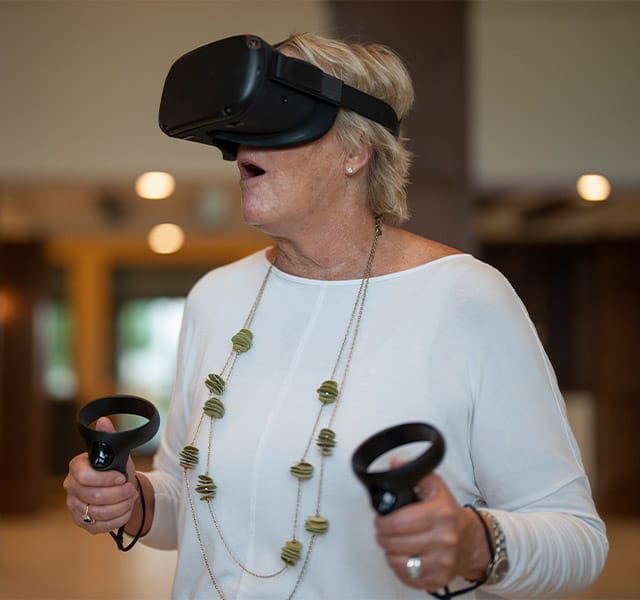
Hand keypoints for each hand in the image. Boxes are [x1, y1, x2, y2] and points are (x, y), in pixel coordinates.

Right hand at [63, 417, 137, 534]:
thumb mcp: (116, 451)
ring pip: (99, 513)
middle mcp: (71, 488)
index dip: (105, 479)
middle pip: (94, 497)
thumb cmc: (116, 468)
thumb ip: (108, 436)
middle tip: (131, 488)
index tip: (122, 477)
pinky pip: (100, 526)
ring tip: (131, 497)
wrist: (120, 487)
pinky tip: (126, 509)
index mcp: (77, 468)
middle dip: (119, 494)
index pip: (85, 477)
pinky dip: (119, 518)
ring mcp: (75, 507)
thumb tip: (103, 421)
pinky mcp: (82, 522)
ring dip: (122, 506)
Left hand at [374, 472, 489, 590]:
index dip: (383, 521)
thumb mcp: (435, 486)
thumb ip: (414, 473)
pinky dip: (400, 568)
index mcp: (440, 514)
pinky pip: (408, 578)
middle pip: (395, 543)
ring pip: (398, 562)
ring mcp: (442, 562)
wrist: (473, 540)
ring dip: (390, 552)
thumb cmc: (450, 514)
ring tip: (393, 543)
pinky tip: (403, 557)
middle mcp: (443, 539)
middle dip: (383, 536)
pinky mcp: (439, 579)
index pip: (398, 522)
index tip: (380, 519)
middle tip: (384, 530)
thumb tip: (395, 464)